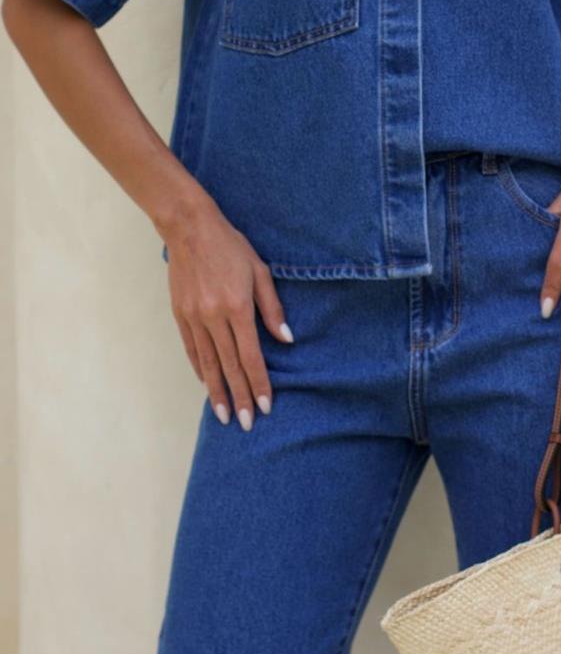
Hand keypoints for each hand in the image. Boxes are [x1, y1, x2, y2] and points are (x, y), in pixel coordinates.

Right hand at [162, 197, 292, 429]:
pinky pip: (192, 349)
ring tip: (224, 415)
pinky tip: (207, 384)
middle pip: (229, 366)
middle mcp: (214, 317)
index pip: (250, 355)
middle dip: (240, 396)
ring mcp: (194, 317)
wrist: (189, 228)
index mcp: (237, 307)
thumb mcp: (260, 271)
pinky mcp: (180, 315)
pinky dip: (200, 369)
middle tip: (246, 424)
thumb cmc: (231, 247)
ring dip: (217, 391)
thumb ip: (273, 308)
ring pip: (207, 363)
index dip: (259, 382)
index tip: (266, 406)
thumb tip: (287, 340)